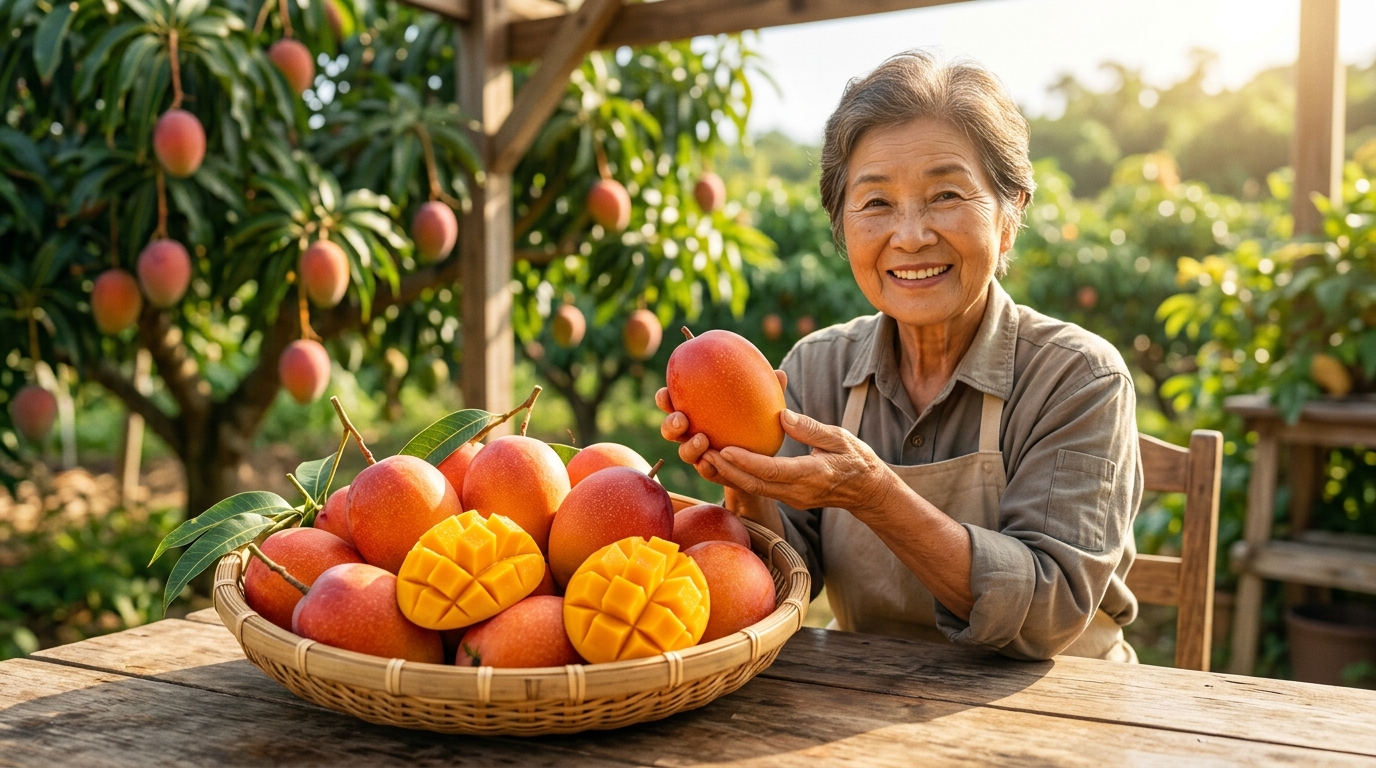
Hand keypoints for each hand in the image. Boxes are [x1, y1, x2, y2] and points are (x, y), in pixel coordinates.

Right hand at [655, 369, 787, 489]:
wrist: (760, 457)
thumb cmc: (755, 421)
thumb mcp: (761, 405)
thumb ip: (766, 390)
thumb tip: (779, 374)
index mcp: (697, 411)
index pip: (674, 402)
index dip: (664, 398)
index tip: (666, 392)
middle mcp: (693, 432)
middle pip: (671, 429)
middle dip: (669, 424)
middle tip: (680, 419)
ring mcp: (700, 454)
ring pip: (684, 452)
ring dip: (689, 447)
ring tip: (702, 440)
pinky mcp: (712, 471)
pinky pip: (705, 470)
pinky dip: (706, 465)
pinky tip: (710, 461)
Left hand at [706, 408, 896, 517]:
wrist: (867, 491)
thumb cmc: (857, 460)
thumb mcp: (840, 439)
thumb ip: (811, 429)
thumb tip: (782, 416)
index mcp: (813, 475)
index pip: (774, 471)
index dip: (747, 462)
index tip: (725, 449)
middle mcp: (798, 492)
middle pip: (756, 484)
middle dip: (727, 470)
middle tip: (703, 452)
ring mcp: (792, 498)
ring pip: (754, 489)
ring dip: (728, 475)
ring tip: (704, 457)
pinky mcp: (787, 497)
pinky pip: (759, 489)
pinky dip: (739, 477)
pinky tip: (722, 463)